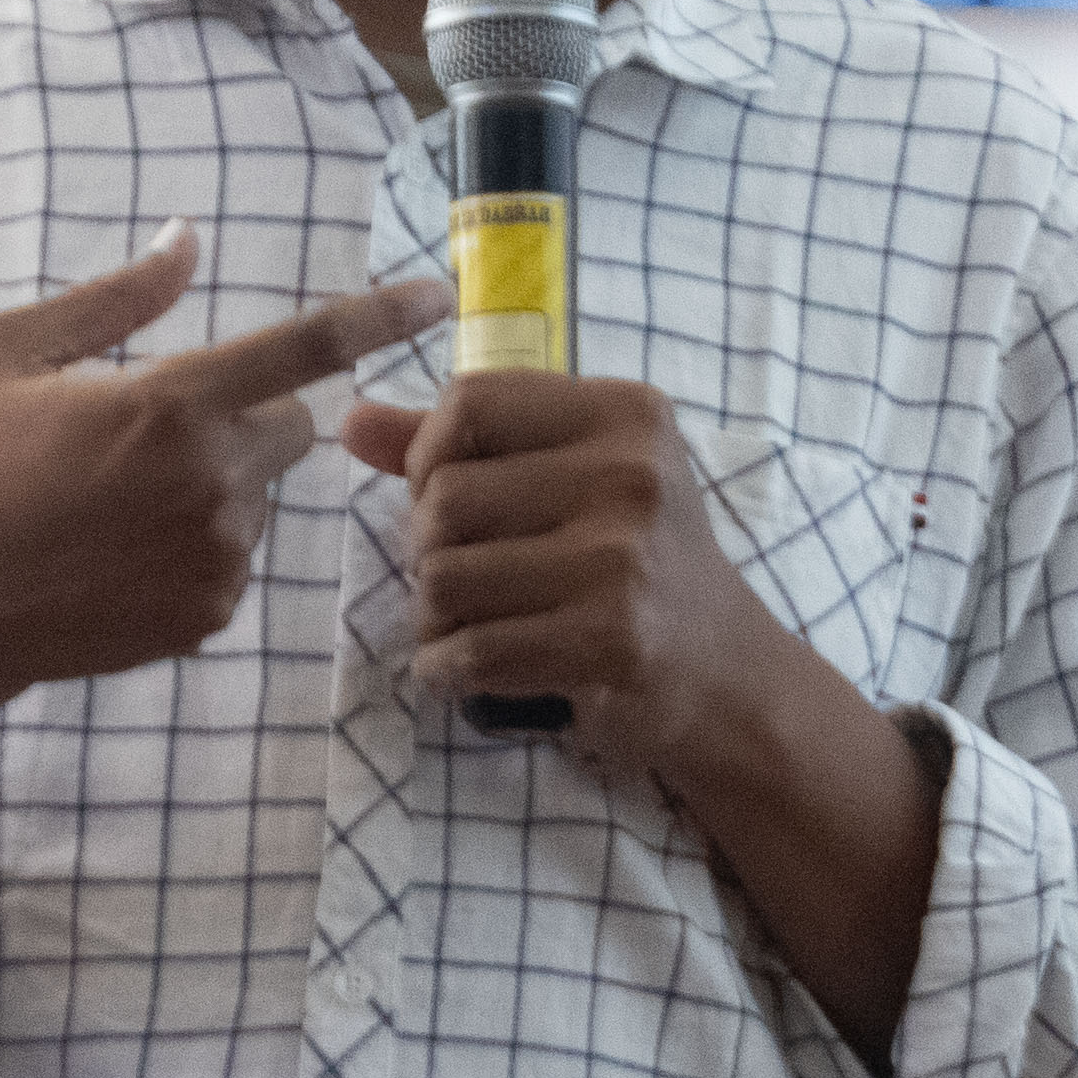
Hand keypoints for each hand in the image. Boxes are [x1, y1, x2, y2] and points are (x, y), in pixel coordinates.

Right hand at [0, 230, 442, 715]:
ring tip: (114, 504)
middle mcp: (213, 481)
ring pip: (258, 492)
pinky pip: (233, 554)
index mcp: (170, 403)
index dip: (380, 315)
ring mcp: (218, 556)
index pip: (306, 348)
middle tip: (153, 430)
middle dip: (245, 415)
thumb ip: (117, 295)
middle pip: (292, 424)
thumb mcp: (9, 352)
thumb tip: (188, 239)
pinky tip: (117, 554)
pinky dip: (194, 544)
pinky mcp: (209, 614)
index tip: (440, 295)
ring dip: (215, 484)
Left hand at [343, 369, 784, 777]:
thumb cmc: (636, 564)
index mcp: (626, 413)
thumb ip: (461, 445)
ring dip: (433, 617)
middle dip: (427, 547)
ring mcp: (623, 560)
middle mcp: (631, 475)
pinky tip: (469, 669)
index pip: (471, 401)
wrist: (728, 677)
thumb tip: (349, 423)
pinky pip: (467, 651)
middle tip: (464, 576)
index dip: (428, 452)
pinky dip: (445, 669)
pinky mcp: (609, 642)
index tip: (444, 493)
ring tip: (470, 624)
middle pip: (443, 497)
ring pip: (441, 579)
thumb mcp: (573, 478)